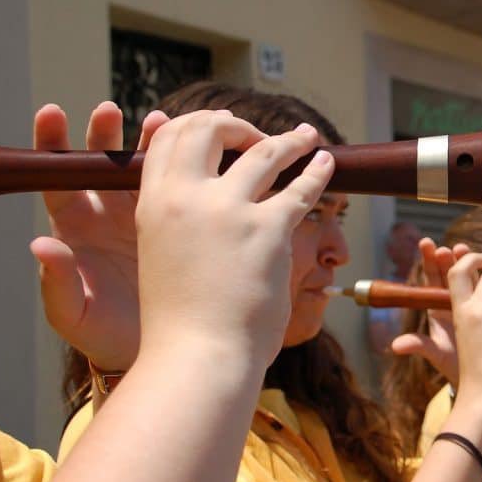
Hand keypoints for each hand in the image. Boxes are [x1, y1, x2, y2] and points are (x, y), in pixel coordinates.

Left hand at [30, 102, 168, 370]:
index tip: (53, 112)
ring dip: (149, 140)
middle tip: (110, 111)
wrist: (161, 347)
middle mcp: (106, 214)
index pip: (58, 178)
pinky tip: (200, 147)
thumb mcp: (76, 316)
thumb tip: (41, 245)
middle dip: (104, 133)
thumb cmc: (107, 336)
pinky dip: (188, 163)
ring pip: (142, 167)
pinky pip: (181, 184)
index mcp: (75, 229)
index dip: (53, 144)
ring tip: (158, 119)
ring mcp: (142, 215)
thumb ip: (57, 284)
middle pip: (101, 163)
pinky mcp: (176, 221)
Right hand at [136, 112, 333, 367]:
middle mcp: (187, 198)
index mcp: (153, 204)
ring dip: (289, 141)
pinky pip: (301, 188)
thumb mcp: (159, 254)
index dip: (196, 124)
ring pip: (265, 152)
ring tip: (306, 137)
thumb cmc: (181, 320)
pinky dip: (318, 171)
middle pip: (210, 129)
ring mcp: (229, 211)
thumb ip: (177, 219)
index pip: (169, 138)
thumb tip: (206, 199)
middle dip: (237, 123)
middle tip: (257, 135)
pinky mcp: (269, 230)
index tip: (219, 129)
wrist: (197, 358)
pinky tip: (327, 164)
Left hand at [390, 237, 481, 385]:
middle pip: (450, 272)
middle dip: (450, 257)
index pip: (431, 279)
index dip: (429, 260)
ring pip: (471, 275)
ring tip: (470, 251)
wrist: (479, 376)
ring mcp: (473, 301)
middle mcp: (453, 301)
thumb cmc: (454, 364)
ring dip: (472, 261)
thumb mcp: (437, 355)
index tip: (426, 243)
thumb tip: (395, 346)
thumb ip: (420, 346)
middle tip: (451, 248)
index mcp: (437, 308)